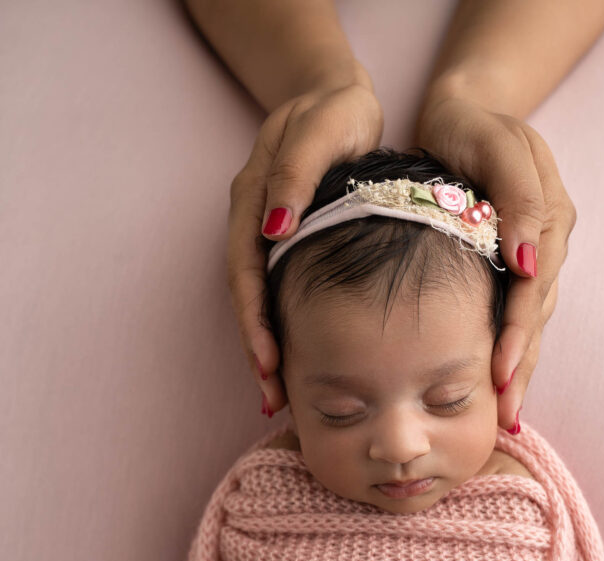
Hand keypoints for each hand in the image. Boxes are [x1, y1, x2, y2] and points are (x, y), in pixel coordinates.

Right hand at [228, 77, 382, 412]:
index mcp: (253, 201)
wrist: (336, 95)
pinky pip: (279, 294)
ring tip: (279, 397)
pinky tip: (296, 362)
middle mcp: (253, 223)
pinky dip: (284, 330)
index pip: (246, 272)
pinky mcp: (286, 245)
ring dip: (268, 349)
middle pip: (248, 299)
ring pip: (261, 302)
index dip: (255, 321)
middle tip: (272, 400)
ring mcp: (266, 235)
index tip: (269, 362)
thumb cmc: (335, 111)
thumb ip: (296, 176)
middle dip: (258, 351)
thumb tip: (275, 229)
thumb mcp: (320, 130)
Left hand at [415, 96, 576, 429]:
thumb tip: (526, 258)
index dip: (516, 333)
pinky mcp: (514, 267)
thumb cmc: (471, 127)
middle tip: (505, 415)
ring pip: (529, 322)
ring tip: (505, 415)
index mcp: (548, 218)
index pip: (532, 288)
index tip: (499, 373)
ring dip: (518, 369)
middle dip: (520, 367)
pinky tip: (499, 387)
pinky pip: (515, 315)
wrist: (463, 114)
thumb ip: (517, 197)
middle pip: (535, 315)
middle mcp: (546, 244)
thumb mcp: (495, 144)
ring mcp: (534, 257)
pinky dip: (508, 351)